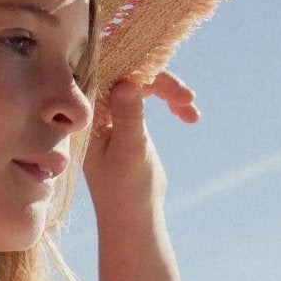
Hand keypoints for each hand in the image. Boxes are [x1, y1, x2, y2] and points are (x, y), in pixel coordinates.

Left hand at [82, 71, 198, 215]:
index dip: (134, 64)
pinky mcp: (127, 118)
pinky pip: (148, 96)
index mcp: (88, 116)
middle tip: (189, 97)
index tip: (162, 66)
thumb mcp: (129, 150)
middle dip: (161, 83)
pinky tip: (188, 115)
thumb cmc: (126, 189)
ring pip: (142, 84)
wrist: (134, 216)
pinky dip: (170, 101)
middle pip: (128, 75)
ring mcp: (112, 112)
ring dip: (170, 92)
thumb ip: (128, 115)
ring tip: (192, 108)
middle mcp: (96, 109)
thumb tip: (127, 81)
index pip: (108, 75)